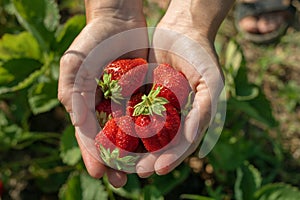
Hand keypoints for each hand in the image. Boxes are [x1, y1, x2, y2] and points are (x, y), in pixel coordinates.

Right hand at [58, 0, 147, 186]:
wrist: (119, 21)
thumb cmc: (92, 41)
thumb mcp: (75, 63)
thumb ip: (72, 91)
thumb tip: (77, 121)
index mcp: (87, 106)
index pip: (88, 135)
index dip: (92, 154)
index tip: (98, 171)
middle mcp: (107, 109)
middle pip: (111, 141)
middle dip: (114, 162)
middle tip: (121, 181)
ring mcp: (126, 103)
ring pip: (131, 134)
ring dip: (135, 154)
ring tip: (141, 171)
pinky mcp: (144, 95)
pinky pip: (149, 117)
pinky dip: (152, 132)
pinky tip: (158, 146)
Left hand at [136, 0, 230, 176]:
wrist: (182, 30)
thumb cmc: (201, 54)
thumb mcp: (211, 80)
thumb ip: (205, 109)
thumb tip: (193, 138)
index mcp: (193, 117)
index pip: (183, 144)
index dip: (172, 157)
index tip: (158, 170)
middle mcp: (175, 116)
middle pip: (162, 143)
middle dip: (151, 158)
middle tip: (138, 172)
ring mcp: (158, 107)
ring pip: (146, 132)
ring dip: (135, 148)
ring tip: (123, 161)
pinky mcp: (143, 95)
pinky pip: (132, 112)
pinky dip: (125, 125)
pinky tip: (113, 135)